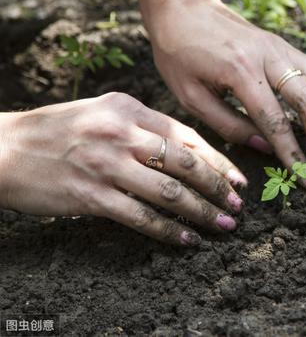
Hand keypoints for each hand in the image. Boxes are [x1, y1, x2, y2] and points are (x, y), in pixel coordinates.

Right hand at [0, 92, 246, 245]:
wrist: (3, 148)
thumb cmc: (57, 130)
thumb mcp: (101, 112)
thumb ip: (142, 125)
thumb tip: (188, 149)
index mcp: (127, 108)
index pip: (185, 134)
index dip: (218, 159)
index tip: (238, 178)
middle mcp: (120, 133)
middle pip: (184, 162)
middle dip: (218, 186)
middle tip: (238, 204)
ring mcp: (105, 165)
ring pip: (169, 192)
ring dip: (201, 212)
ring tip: (222, 224)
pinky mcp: (91, 196)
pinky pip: (141, 217)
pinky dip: (169, 231)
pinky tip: (187, 239)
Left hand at [146, 0, 305, 187]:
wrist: (184, 7)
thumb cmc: (179, 53)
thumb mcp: (190, 96)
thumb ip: (229, 125)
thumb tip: (267, 148)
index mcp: (240, 71)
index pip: (276, 120)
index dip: (294, 154)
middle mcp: (268, 55)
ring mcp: (280, 47)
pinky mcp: (284, 45)